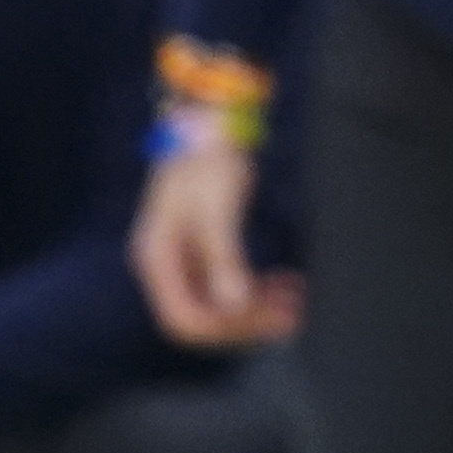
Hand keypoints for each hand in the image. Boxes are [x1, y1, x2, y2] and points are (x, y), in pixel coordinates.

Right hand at [132, 135, 304, 347]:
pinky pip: (225, 287)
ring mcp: (182, 263)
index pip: (183, 319)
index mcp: (157, 261)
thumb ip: (223, 259)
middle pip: (202, 320)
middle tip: (293, 315)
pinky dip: (254, 291)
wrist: (203, 124)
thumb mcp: (216, 209)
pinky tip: (281, 283)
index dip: (226, 328)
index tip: (268, 318)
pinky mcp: (200, 254)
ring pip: (216, 308)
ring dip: (255, 311)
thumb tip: (234, 304)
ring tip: (294, 302)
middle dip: (247, 323)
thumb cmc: (205, 160)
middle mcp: (164, 269)